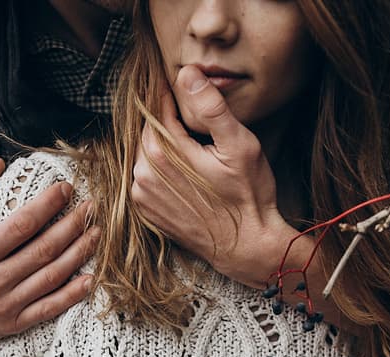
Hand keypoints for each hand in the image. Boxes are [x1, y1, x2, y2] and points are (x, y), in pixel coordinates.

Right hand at [0, 159, 97, 356]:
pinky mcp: (13, 324)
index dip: (48, 205)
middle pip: (43, 250)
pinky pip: (48, 309)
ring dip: (78, 254)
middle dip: (72, 226)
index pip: (21, 225)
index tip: (66, 189)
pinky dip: (72, 295)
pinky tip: (89, 278)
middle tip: (90, 208)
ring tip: (96, 234)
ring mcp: (5, 305)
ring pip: (51, 277)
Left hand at [131, 67, 295, 287]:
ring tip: (191, 146)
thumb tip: (187, 75)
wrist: (246, 247)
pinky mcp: (145, 210)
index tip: (184, 87)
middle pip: (148, 129)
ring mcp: (141, 195)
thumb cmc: (248, 197)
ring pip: (145, 152)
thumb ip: (211, 108)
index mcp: (163, 152)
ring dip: (162, 144)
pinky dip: (158, 167)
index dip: (172, 94)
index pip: (158, 107)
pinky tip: (183, 171)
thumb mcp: (239, 145)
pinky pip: (144, 175)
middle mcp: (143, 173)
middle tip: (192, 118)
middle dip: (167, 120)